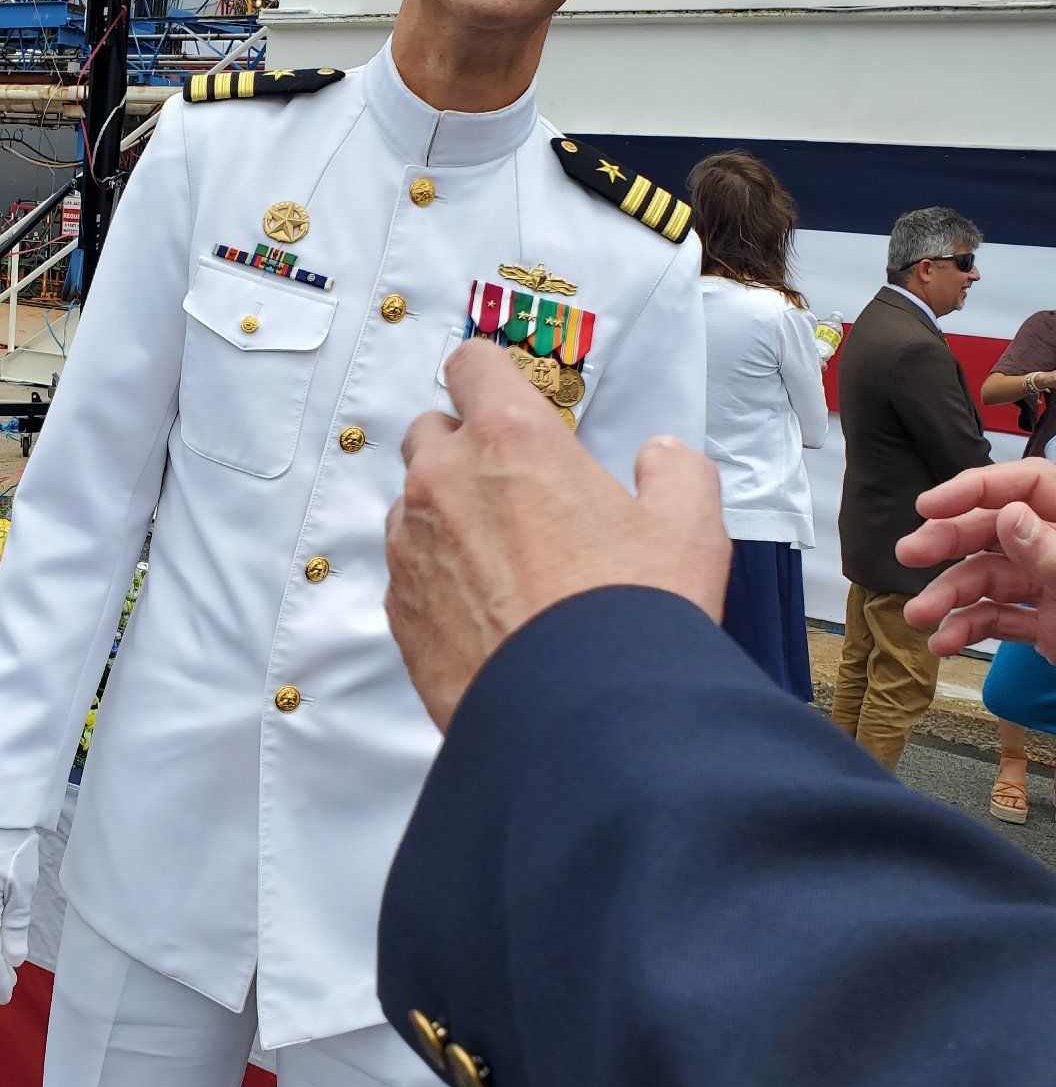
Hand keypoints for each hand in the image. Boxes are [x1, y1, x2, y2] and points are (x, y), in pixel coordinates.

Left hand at [385, 340, 729, 731]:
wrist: (580, 722)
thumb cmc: (628, 619)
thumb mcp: (688, 528)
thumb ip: (676, 472)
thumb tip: (663, 458)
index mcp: (509, 439)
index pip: (471, 364)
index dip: (491, 376)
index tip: (506, 395)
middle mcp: (443, 481)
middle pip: (432, 430)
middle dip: (467, 447)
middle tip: (519, 488)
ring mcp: (410, 546)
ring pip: (413, 504)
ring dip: (447, 515)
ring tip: (508, 560)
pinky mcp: (399, 609)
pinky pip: (408, 571)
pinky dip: (437, 578)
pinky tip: (487, 609)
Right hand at [899, 459, 1055, 660]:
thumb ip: (1051, 551)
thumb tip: (1010, 517)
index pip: (1024, 483)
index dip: (974, 489)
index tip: (931, 505)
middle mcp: (1054, 548)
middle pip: (991, 529)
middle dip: (945, 542)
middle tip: (909, 553)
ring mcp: (1046, 586)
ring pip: (984, 578)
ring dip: (946, 596)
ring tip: (917, 614)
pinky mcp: (1041, 624)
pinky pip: (995, 618)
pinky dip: (966, 629)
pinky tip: (944, 642)